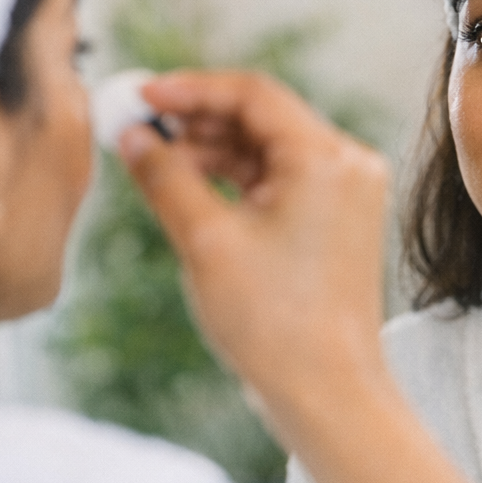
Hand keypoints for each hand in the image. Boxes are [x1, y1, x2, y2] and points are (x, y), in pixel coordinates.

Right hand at [120, 70, 390, 437]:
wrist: (328, 393)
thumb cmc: (275, 323)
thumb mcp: (205, 241)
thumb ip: (165, 176)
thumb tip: (133, 134)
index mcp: (327, 158)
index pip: (253, 93)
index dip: (190, 88)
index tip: (139, 96)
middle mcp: (348, 166)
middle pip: (263, 117)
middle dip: (198, 120)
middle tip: (139, 130)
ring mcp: (348, 194)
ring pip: (270, 149)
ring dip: (214, 150)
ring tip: (157, 165)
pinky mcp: (338, 222)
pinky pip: (282, 180)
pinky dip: (238, 180)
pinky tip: (191, 189)